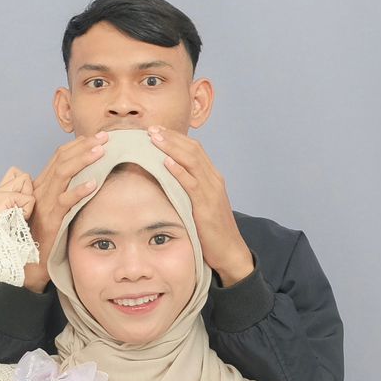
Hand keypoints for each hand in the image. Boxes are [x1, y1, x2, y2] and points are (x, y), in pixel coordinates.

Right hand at [0, 167, 35, 220]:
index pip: (16, 174)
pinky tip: (18, 218)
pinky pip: (28, 198)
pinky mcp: (2, 198)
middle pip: (24, 175)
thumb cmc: (3, 236)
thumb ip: (19, 202)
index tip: (20, 205)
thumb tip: (30, 195)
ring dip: (27, 201)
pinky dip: (27, 210)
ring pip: (26, 182)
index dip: (24, 186)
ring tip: (18, 215)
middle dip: (28, 190)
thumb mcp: (13, 216)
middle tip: (20, 209)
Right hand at [22, 132, 106, 291]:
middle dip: (84, 145)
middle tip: (105, 137)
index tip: (97, 137)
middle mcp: (41, 190)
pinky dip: (79, 191)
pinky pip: (64, 202)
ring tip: (101, 151)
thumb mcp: (54, 210)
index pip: (59, 156)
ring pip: (62, 174)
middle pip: (62, 159)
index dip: (78, 144)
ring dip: (83, 160)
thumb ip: (65, 194)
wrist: (29, 262)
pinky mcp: (49, 220)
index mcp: (42, 186)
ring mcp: (44, 204)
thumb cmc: (45, 237)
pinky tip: (94, 184)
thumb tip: (87, 182)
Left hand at [146, 126, 254, 285]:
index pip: (194, 149)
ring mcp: (212, 192)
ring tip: (155, 139)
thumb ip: (188, 190)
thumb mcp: (200, 205)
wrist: (229, 251)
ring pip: (192, 162)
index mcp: (212, 178)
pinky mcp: (207, 206)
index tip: (157, 131)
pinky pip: (192, 184)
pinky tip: (166, 163)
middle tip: (151, 129)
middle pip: (193, 150)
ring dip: (172, 148)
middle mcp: (214, 180)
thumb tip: (167, 182)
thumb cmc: (211, 230)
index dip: (175, 138)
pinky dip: (179, 171)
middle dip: (171, 138)